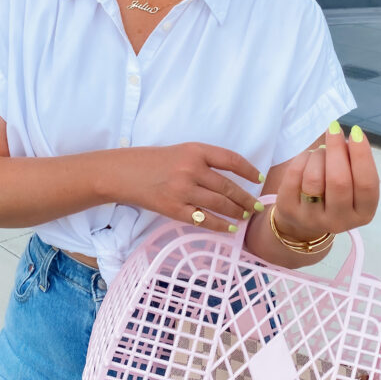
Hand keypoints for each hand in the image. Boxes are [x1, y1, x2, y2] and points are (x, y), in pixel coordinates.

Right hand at [118, 142, 263, 232]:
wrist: (123, 173)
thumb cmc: (152, 161)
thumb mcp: (180, 152)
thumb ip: (203, 161)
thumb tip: (231, 177)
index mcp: (194, 151)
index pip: (230, 160)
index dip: (248, 170)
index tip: (257, 178)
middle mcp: (191, 169)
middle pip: (228, 186)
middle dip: (246, 198)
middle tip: (257, 206)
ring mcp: (182, 190)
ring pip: (219, 203)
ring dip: (236, 212)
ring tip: (245, 216)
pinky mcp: (174, 209)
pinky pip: (204, 219)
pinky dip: (220, 225)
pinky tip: (230, 228)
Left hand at [273, 123, 378, 240]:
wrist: (303, 219)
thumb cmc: (333, 194)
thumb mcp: (351, 184)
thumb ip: (353, 164)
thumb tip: (347, 139)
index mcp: (362, 213)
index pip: (367, 184)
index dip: (362, 156)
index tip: (356, 132)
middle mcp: (339, 221)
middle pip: (339, 181)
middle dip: (336, 149)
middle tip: (334, 129)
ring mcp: (312, 219)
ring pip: (314, 178)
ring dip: (318, 155)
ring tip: (320, 151)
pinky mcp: (289, 210)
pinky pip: (294, 176)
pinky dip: (302, 159)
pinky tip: (307, 157)